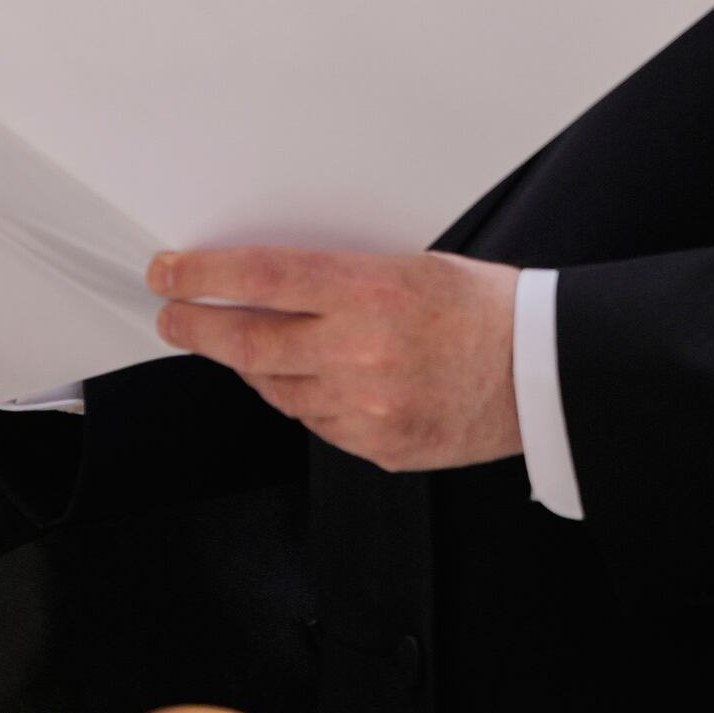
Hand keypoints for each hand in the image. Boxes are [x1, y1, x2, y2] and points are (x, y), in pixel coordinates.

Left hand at [151, 247, 522, 472]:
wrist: (544, 375)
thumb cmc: (485, 309)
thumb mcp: (411, 265)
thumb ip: (339, 278)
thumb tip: (268, 282)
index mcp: (371, 291)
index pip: (262, 277)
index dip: (203, 275)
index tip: (169, 273)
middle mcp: (361, 351)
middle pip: (248, 340)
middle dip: (196, 327)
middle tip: (172, 318)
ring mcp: (367, 407)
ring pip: (275, 387)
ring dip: (250, 364)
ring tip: (241, 345)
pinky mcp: (377, 446)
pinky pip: (314, 422)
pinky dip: (300, 398)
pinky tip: (304, 380)